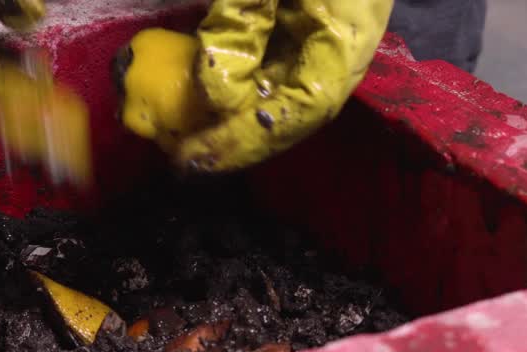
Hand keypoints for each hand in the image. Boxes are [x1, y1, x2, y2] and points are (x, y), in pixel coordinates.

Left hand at [117, 0, 394, 172]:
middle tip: (179, 157)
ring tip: (183, 134)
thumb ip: (241, 24)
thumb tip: (217, 94)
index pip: (303, 109)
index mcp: (347, 33)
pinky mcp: (304, 20)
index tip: (197, 157)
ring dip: (232, 116)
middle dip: (234, 139)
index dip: (248, 140)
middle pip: (290, 110)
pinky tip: (202, 94)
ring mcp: (325, 32)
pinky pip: (272, 63)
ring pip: (279, 90)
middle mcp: (343, 44)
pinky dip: (236, 81)